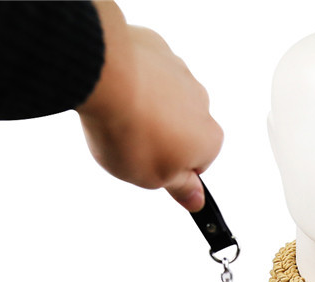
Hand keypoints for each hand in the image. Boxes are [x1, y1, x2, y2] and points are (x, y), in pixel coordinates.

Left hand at [77, 2, 222, 210]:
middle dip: (162, 136)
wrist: (105, 75)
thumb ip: (180, 189)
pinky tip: (117, 89)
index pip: (198, 164)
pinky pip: (148, 71)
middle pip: (184, 128)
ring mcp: (180, 72)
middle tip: (132, 144)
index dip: (173, 169)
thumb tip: (196, 200)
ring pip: (166, 98)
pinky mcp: (156, 48)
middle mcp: (203, 104)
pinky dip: (135, 80)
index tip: (153, 169)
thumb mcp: (154, 178)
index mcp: (210, 139)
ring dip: (148, 107)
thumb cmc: (132, 131)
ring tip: (120, 116)